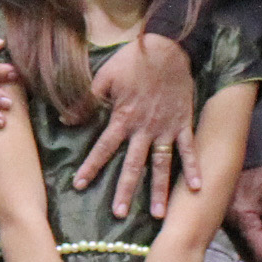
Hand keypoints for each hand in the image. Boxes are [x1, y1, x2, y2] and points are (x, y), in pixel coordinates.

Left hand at [74, 31, 199, 216]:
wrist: (167, 47)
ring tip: (157, 214)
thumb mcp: (103, 77)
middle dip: (125, 190)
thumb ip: (85, 101)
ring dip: (158, 189)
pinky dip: (194, 168)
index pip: (104, 148)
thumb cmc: (132, 60)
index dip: (91, 166)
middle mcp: (144, 129)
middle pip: (133, 164)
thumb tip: (65, 121)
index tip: (79, 185)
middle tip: (119, 214)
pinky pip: (189, 149)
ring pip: (161, 165)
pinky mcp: (183, 123)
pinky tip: (197, 188)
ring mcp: (166, 129)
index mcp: (123, 118)